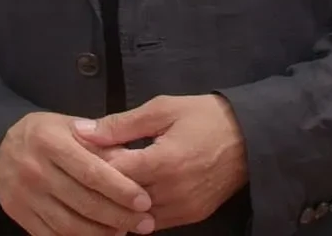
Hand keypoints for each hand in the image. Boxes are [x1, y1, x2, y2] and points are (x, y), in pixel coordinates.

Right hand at [0, 112, 157, 235]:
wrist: (0, 146)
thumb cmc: (46, 134)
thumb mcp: (70, 126)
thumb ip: (101, 143)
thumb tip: (134, 162)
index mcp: (49, 142)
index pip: (91, 172)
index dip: (120, 190)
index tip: (144, 201)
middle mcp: (34, 170)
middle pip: (83, 202)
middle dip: (119, 216)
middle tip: (145, 223)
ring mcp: (24, 196)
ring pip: (69, 225)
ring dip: (102, 233)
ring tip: (125, 232)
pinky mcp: (19, 215)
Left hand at [74, 95, 247, 229]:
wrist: (252, 138)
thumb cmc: (205, 117)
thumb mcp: (163, 109)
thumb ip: (121, 124)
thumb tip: (82, 131)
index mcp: (163, 162)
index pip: (112, 173)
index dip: (91, 162)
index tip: (79, 151)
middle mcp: (172, 192)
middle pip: (120, 198)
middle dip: (101, 183)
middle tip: (87, 168)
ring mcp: (182, 209)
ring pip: (134, 217)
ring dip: (118, 202)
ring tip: (107, 182)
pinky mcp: (191, 217)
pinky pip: (154, 223)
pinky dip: (137, 213)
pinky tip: (127, 196)